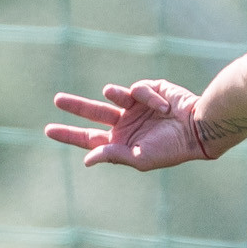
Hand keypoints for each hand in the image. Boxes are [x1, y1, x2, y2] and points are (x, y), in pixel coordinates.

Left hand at [46, 79, 212, 170]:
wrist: (197, 128)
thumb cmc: (170, 148)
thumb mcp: (139, 157)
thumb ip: (112, 154)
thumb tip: (86, 158)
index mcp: (121, 142)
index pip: (89, 138)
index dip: (69, 134)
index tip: (49, 130)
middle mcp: (125, 124)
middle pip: (93, 114)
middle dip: (76, 106)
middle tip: (57, 99)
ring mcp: (135, 107)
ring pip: (112, 95)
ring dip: (113, 94)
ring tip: (115, 95)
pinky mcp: (148, 91)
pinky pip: (136, 89)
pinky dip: (147, 97)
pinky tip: (162, 106)